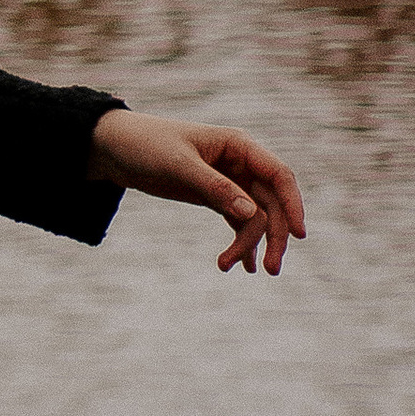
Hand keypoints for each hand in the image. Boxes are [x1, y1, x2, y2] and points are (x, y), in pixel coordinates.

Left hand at [88, 108, 305, 273]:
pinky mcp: (215, 197)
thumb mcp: (179, 165)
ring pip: (255, 217)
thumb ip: (214, 188)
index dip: (293, 205)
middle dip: (273, 236)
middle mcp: (240, 163)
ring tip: (231, 267)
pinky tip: (242, 266)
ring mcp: (229, 181)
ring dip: (252, 244)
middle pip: (271, 203)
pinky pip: (238, 222)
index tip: (299, 236)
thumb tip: (251, 214)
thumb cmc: (147, 146)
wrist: (115, 148)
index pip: (278, 175)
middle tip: (270, 271)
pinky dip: (241, 242)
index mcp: (238, 145)